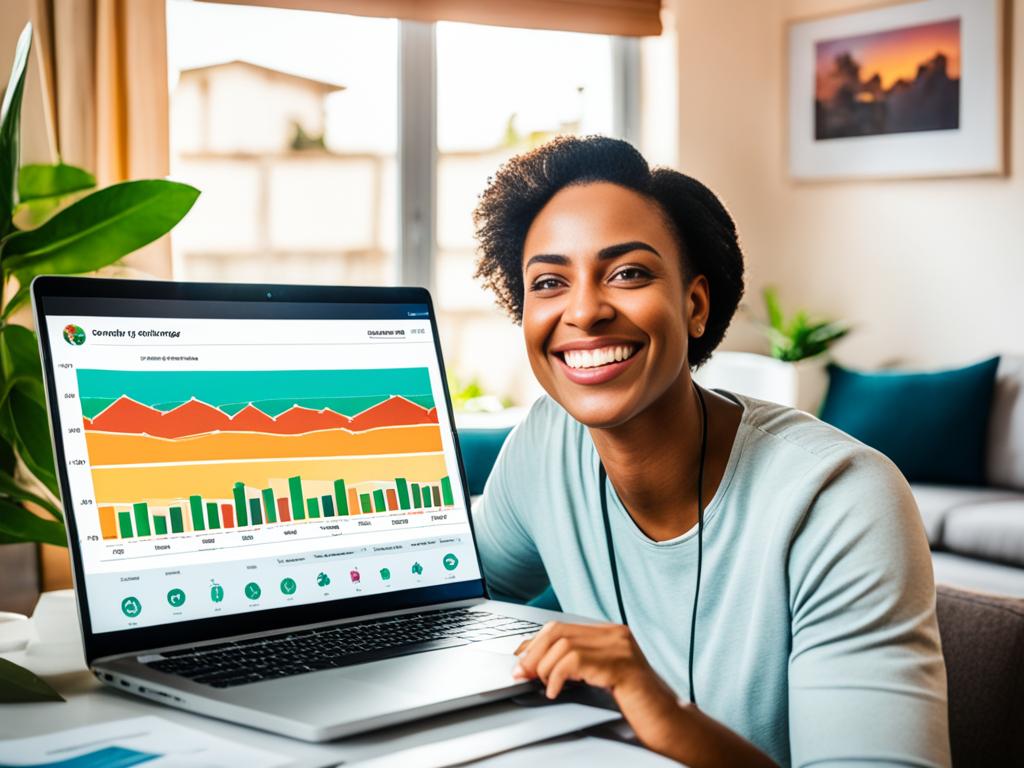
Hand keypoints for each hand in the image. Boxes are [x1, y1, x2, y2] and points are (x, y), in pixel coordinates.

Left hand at [512, 621, 777, 767]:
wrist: (669, 723)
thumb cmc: (635, 706)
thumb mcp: (599, 678)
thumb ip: (575, 664)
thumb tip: (532, 662)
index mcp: (610, 633)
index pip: (560, 626)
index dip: (534, 643)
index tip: (518, 662)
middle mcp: (615, 633)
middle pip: (558, 631)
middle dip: (533, 653)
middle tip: (521, 674)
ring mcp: (620, 647)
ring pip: (564, 644)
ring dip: (544, 667)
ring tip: (543, 685)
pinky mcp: (621, 666)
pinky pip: (577, 661)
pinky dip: (558, 676)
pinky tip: (555, 691)